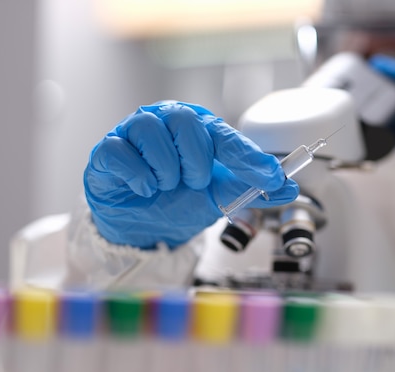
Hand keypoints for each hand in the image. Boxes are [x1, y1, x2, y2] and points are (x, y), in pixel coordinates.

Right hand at [84, 101, 297, 248]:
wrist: (143, 226)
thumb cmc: (178, 200)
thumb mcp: (217, 197)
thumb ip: (249, 190)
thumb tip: (287, 186)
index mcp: (197, 128)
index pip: (225, 135)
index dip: (248, 157)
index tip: (271, 177)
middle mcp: (165, 121)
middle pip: (186, 122)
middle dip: (197, 161)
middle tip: (194, 183)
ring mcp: (133, 132)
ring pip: (151, 132)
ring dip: (166, 170)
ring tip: (166, 186)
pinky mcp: (107, 150)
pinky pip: (121, 152)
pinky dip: (139, 176)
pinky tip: (145, 189)